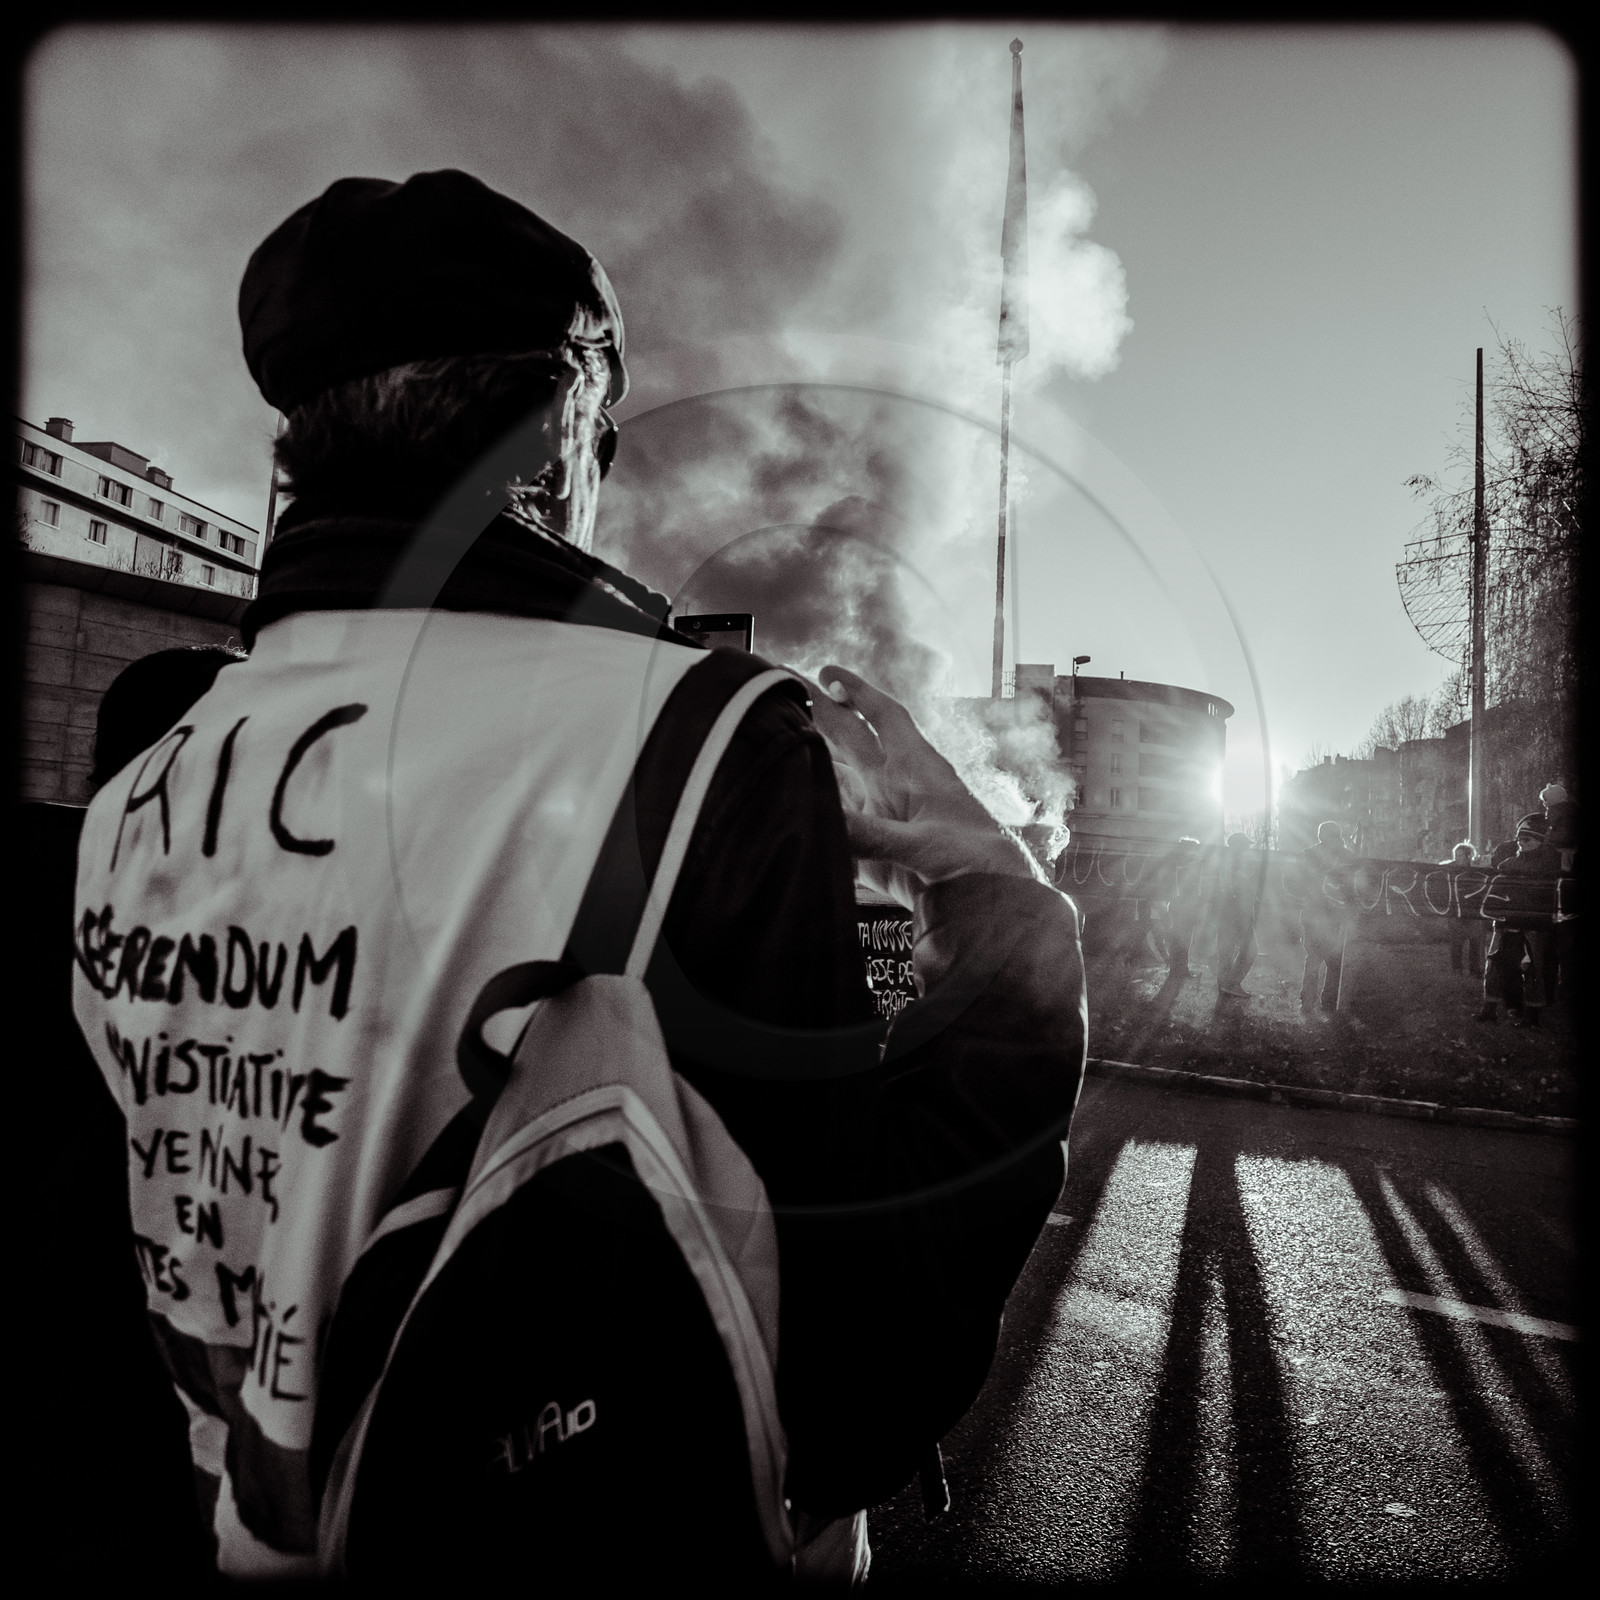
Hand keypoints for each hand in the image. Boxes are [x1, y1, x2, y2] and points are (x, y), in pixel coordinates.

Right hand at [806, 665, 1042, 907]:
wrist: (989, 905)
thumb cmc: (976, 865)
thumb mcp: (925, 846)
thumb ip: (873, 836)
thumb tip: (826, 823)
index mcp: (917, 770)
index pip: (884, 718)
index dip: (857, 692)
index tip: (826, 671)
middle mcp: (895, 787)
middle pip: (852, 739)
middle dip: (821, 715)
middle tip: (782, 694)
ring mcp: (883, 818)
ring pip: (840, 779)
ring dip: (812, 762)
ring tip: (775, 742)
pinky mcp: (873, 854)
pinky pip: (838, 827)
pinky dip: (817, 816)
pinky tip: (792, 806)